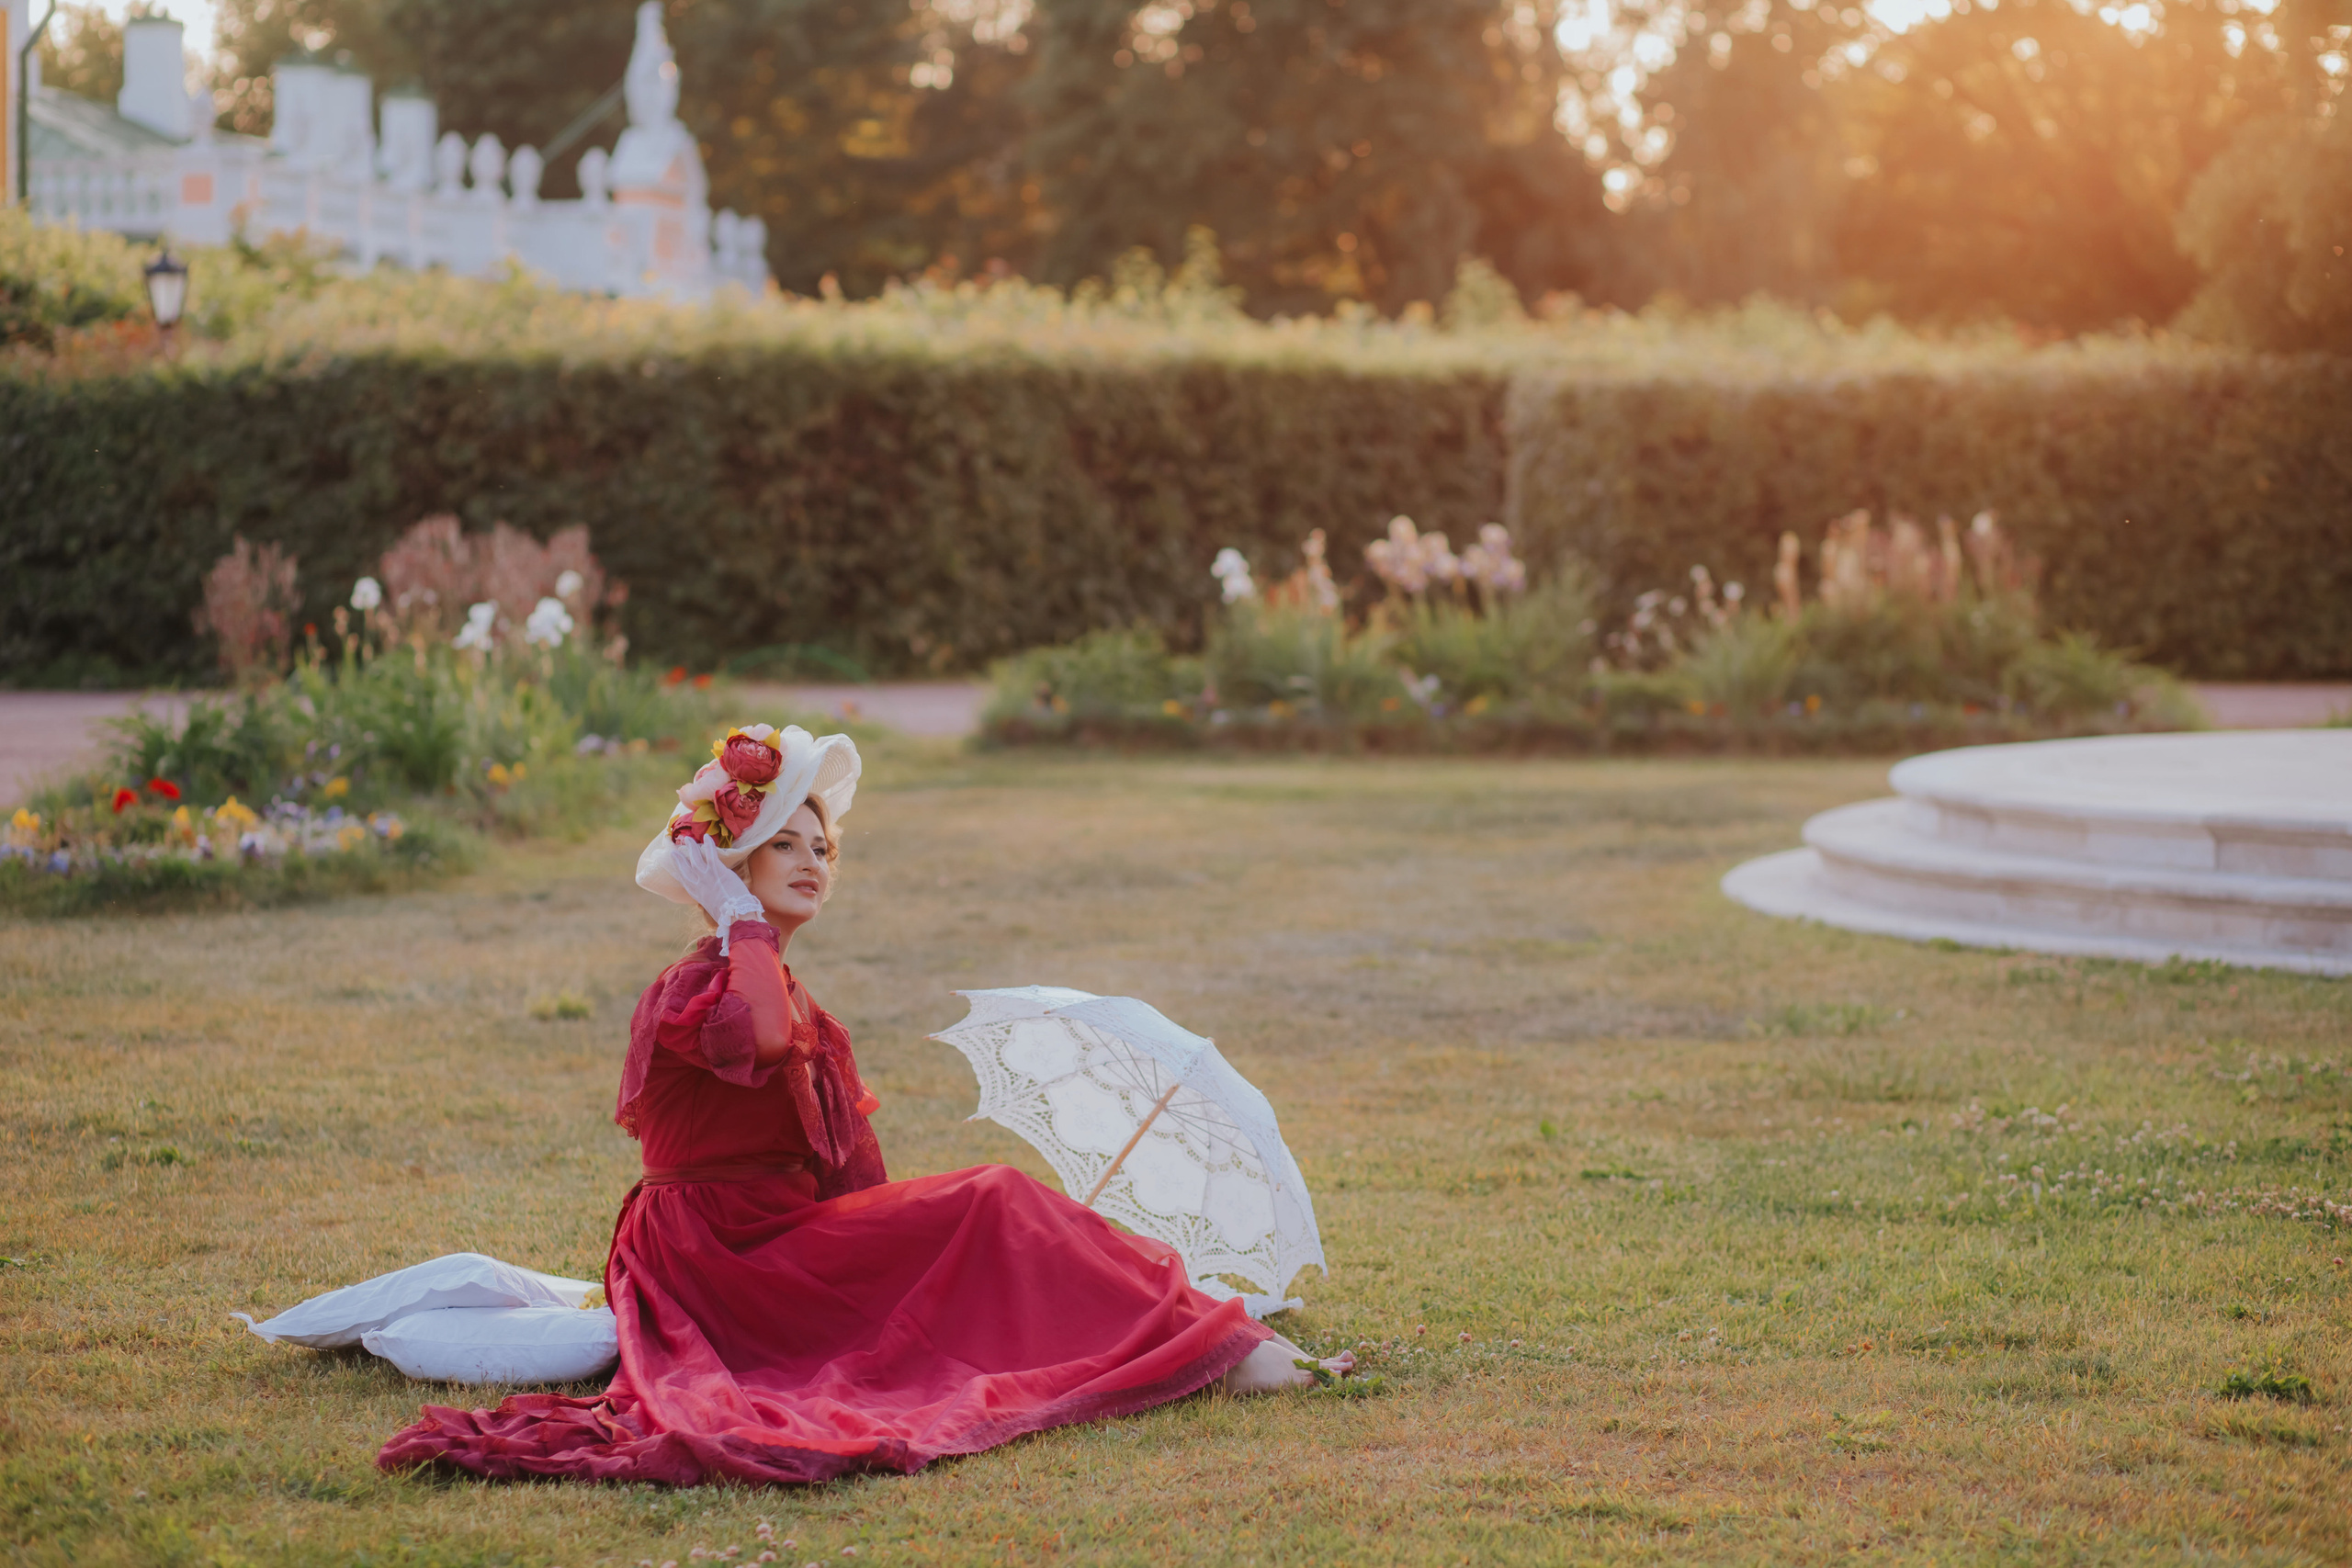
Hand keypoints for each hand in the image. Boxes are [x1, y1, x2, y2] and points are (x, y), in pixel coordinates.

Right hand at [667, 838, 766, 952]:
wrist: (734, 915)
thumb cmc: (727, 914)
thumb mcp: (713, 907)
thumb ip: (711, 899)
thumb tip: (714, 899)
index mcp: (696, 893)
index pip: (684, 880)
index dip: (678, 871)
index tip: (673, 865)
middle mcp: (697, 883)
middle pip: (685, 867)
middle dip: (678, 857)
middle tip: (674, 849)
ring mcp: (706, 876)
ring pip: (695, 857)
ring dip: (691, 846)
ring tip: (687, 838)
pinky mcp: (717, 870)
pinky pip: (710, 854)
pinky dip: (708, 844)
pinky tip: (706, 836)